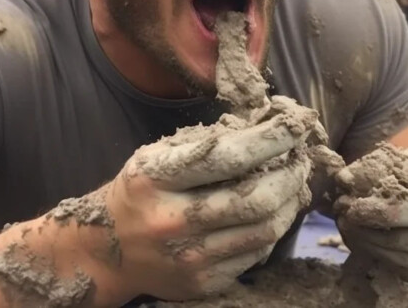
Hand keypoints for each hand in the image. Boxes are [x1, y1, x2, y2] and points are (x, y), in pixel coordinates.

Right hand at [103, 111, 314, 301]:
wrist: (106, 252)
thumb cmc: (139, 191)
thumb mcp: (157, 154)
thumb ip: (204, 143)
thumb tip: (264, 128)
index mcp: (158, 178)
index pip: (228, 157)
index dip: (271, 140)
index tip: (296, 125)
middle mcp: (172, 221)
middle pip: (255, 199)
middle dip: (290, 175)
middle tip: (301, 160)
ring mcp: (189, 258)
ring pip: (263, 231)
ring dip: (290, 203)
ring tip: (295, 184)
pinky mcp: (203, 283)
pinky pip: (255, 254)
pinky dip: (272, 229)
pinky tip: (274, 212)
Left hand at [334, 146, 407, 291]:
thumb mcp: (398, 161)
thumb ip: (370, 168)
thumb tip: (343, 181)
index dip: (385, 214)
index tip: (354, 209)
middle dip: (374, 235)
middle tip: (346, 223)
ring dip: (375, 250)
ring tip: (351, 233)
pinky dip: (387, 263)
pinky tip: (368, 246)